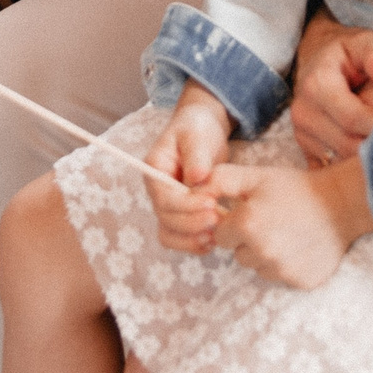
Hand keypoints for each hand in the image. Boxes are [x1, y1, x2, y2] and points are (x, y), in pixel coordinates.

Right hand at [147, 82, 235, 251]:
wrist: (202, 131)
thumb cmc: (196, 128)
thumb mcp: (197, 134)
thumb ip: (196, 155)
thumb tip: (197, 178)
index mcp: (155, 169)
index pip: (164, 197)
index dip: (186, 205)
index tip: (210, 202)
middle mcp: (157, 191)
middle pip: (166, 219)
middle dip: (191, 223)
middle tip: (218, 218)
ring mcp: (167, 205)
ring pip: (169, 233)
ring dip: (190, 239)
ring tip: (215, 235)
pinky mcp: (181, 214)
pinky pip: (180, 237)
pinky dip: (193, 243)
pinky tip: (213, 242)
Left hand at [208, 158, 372, 289]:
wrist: (343, 203)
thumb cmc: (296, 188)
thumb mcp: (256, 175)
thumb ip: (218, 180)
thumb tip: (192, 191)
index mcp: (247, 225)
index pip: (220, 235)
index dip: (234, 223)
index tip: (253, 212)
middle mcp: (262, 252)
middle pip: (238, 254)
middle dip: (249, 240)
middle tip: (273, 220)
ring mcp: (282, 270)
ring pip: (258, 267)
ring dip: (266, 254)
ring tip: (288, 232)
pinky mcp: (300, 282)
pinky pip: (281, 277)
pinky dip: (287, 264)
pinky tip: (300, 245)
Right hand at [288, 11, 372, 166]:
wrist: (317, 60)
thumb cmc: (346, 52)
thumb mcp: (363, 42)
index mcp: (316, 85)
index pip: (352, 118)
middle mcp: (304, 113)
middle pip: (347, 144)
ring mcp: (302, 135)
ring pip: (341, 161)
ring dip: (368, 158)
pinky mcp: (306, 151)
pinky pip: (332, 170)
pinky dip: (354, 168)